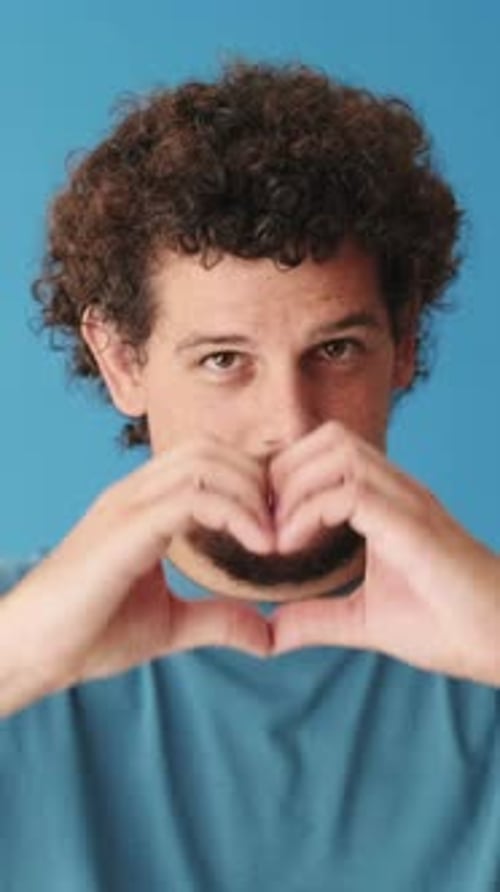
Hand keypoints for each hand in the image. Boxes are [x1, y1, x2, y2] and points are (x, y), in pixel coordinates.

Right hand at [1, 436, 272, 714]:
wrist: (31, 653)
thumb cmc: (88, 635)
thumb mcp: (169, 625)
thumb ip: (216, 620)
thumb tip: (265, 634)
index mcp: (143, 506)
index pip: (207, 461)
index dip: (250, 484)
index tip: (278, 527)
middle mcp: (135, 494)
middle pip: (212, 450)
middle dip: (257, 480)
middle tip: (284, 526)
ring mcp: (127, 505)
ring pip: (205, 462)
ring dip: (251, 493)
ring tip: (273, 536)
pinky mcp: (125, 529)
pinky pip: (192, 497)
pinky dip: (235, 512)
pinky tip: (257, 544)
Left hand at [268, 421, 499, 685]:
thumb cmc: (446, 625)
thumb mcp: (364, 620)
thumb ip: (316, 619)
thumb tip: (269, 632)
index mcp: (387, 500)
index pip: (329, 450)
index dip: (288, 475)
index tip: (267, 523)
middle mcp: (397, 489)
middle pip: (328, 437)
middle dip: (284, 472)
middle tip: (267, 523)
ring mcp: (407, 502)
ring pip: (338, 451)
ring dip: (295, 487)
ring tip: (280, 535)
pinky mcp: (412, 526)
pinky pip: (348, 493)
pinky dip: (309, 513)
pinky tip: (293, 546)